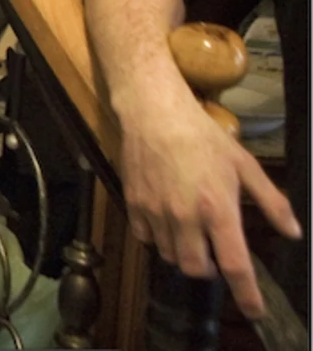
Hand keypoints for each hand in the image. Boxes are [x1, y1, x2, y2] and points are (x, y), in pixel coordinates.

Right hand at [116, 92, 301, 318]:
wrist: (155, 115)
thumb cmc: (204, 137)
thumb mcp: (245, 165)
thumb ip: (271, 202)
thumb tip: (293, 233)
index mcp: (218, 209)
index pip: (234, 265)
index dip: (246, 294)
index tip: (255, 312)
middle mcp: (185, 217)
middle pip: (196, 268)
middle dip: (208, 269)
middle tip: (214, 252)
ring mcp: (156, 212)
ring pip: (170, 255)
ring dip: (183, 252)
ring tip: (190, 232)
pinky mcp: (133, 205)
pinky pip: (146, 238)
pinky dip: (158, 238)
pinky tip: (166, 220)